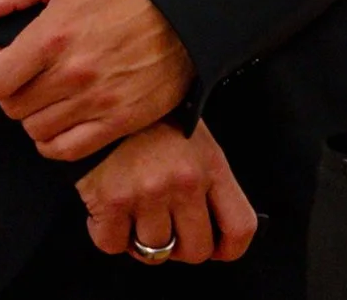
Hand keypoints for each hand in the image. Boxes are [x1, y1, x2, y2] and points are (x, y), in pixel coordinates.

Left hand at [0, 0, 192, 160]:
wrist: (186, 9)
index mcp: (54, 35)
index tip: (7, 61)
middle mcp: (73, 73)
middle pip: (13, 107)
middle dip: (16, 91)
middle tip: (34, 74)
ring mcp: (97, 100)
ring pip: (35, 130)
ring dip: (37, 114)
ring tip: (54, 93)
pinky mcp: (119, 120)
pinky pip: (66, 150)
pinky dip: (56, 141)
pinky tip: (64, 118)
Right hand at [78, 121, 259, 265]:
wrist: (106, 94)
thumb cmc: (152, 115)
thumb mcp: (195, 138)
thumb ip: (207, 179)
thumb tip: (212, 223)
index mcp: (212, 166)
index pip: (240, 227)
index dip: (229, 248)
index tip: (217, 249)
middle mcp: (185, 183)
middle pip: (196, 251)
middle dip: (181, 248)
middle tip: (169, 230)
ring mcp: (148, 194)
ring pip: (153, 253)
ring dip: (142, 240)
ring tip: (137, 214)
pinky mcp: (111, 202)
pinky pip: (113, 244)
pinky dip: (110, 235)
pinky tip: (112, 211)